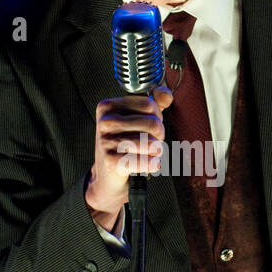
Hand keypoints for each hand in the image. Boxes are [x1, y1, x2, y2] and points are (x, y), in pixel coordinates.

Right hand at [85, 86, 173, 227]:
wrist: (107, 177)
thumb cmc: (123, 146)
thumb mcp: (135, 121)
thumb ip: (153, 105)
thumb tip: (166, 94)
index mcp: (108, 107)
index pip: (149, 104)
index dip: (157, 117)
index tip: (150, 128)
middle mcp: (105, 122)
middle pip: (153, 123)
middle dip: (160, 136)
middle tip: (153, 144)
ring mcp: (106, 142)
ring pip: (151, 143)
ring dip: (157, 151)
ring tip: (150, 154)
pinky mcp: (112, 162)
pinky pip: (146, 161)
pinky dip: (153, 165)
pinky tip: (151, 165)